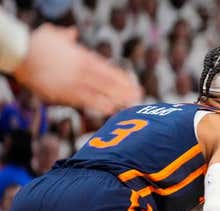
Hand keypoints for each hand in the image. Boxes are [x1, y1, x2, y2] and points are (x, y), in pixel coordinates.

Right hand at [12, 24, 141, 114]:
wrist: (21, 53)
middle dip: (125, 91)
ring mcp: (75, 82)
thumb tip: (72, 32)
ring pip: (102, 93)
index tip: (134, 85)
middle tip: (139, 98)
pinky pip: (86, 101)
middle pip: (109, 83)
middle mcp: (83, 70)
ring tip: (131, 106)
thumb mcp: (55, 36)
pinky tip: (111, 110)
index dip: (123, 79)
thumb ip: (67, 37)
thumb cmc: (36, 44)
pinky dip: (100, 106)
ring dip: (118, 100)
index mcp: (83, 57)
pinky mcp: (65, 93)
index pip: (108, 70)